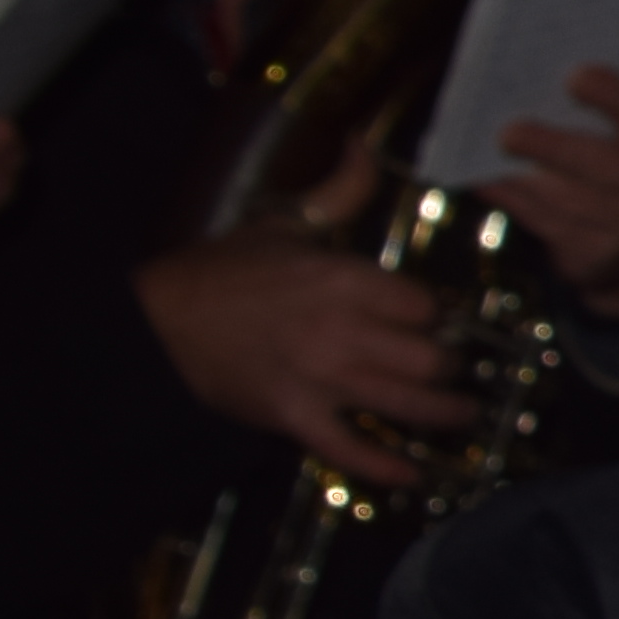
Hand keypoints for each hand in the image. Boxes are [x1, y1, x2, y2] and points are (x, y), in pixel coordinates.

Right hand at [135, 142, 463, 484]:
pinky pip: (349, 447)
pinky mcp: (292, 416)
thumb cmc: (222, 273)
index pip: (425, 305)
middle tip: (456, 372)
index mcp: (342, 279)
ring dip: (443, 416)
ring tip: (461, 418)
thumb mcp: (283, 224)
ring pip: (405, 403)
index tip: (441, 324)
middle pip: (429, 358)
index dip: (438, 317)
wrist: (156, 324)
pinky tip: (412, 473)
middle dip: (450, 368)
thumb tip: (365, 145)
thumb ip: (338, 191)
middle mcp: (340, 330)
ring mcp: (318, 377)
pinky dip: (384, 465)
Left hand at [483, 67, 618, 313]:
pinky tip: (490, 181)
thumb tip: (538, 78)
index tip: (575, 78)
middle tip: (509, 132)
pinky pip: (547, 224)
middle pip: (605, 166)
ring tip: (491, 150)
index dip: (617, 96)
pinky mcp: (595, 255)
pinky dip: (513, 200)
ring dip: (523, 177)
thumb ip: (609, 106)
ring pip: (569, 200)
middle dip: (553, 147)